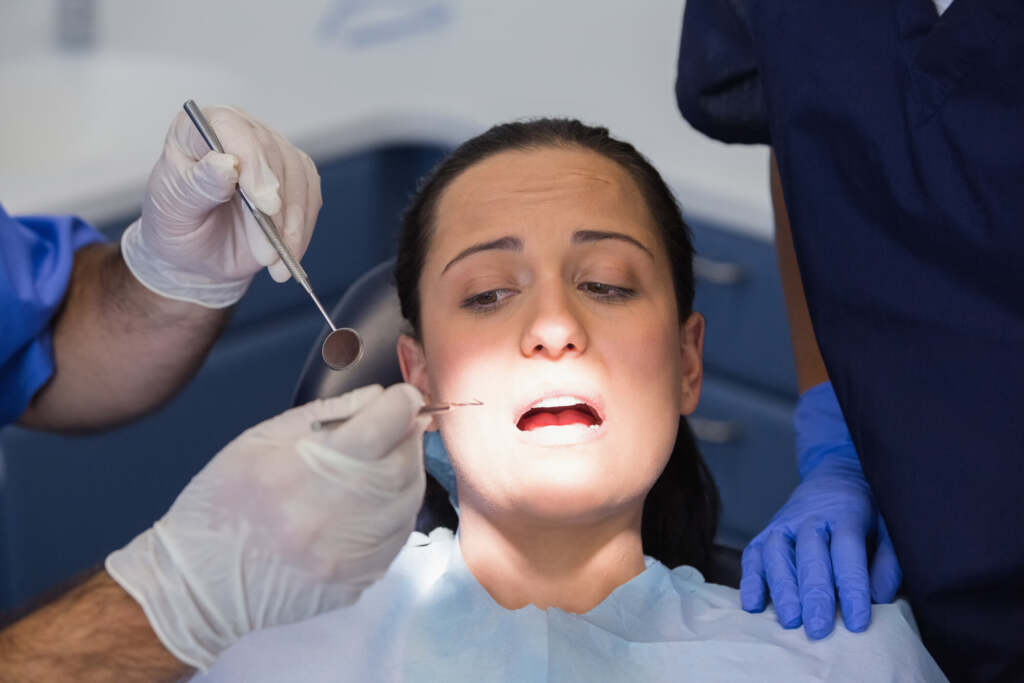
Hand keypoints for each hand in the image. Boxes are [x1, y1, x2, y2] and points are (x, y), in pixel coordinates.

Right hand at [106, 383, 428, 670]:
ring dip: (406, 473)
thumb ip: (327, 412)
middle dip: (407, 437)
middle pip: (404, 463)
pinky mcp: (359, 580)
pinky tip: (372, 502)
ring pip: (410, 500)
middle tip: (392, 428)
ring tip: (380, 463)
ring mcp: (352, 554)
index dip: (402, 403)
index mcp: (308, 469)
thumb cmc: (223, 500)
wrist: (200, 584)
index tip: (401, 397)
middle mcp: (336, 515)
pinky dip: (396, 510)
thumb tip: (378, 396)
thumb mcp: (262, 438)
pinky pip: (399, 535)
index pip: (385, 425)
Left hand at [121, 105, 321, 306]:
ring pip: (298, 175)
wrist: (197, 254)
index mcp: (198, 130)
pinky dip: (302, 228)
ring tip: (274, 260)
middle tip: (267, 248)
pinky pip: (310, 196)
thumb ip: (198, 185)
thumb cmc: (177, 226)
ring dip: (292, 223)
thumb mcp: (173, 210)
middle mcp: (237, 133)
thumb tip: (227, 164)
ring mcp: (270, 153)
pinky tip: (288, 252)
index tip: (264, 204)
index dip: (252, 162)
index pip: (231, 128)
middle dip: (275, 205)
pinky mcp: (293, 177)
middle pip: (271, 152)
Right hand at [740, 383, 901, 638]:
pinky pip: (753, 555)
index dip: (852, 589)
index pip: (847, 552)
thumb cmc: (867, 511)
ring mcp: (783, 523)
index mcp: (846, 514)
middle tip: (818, 630)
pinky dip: (750, 580)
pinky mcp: (766, 532)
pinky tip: (753, 606)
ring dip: (781, 589)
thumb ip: (888, 562)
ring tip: (789, 622)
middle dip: (813, 595)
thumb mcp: (888, 527)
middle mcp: (810, 518)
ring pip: (776, 554)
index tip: (857, 624)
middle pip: (809, 555)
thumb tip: (878, 599)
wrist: (835, 476)